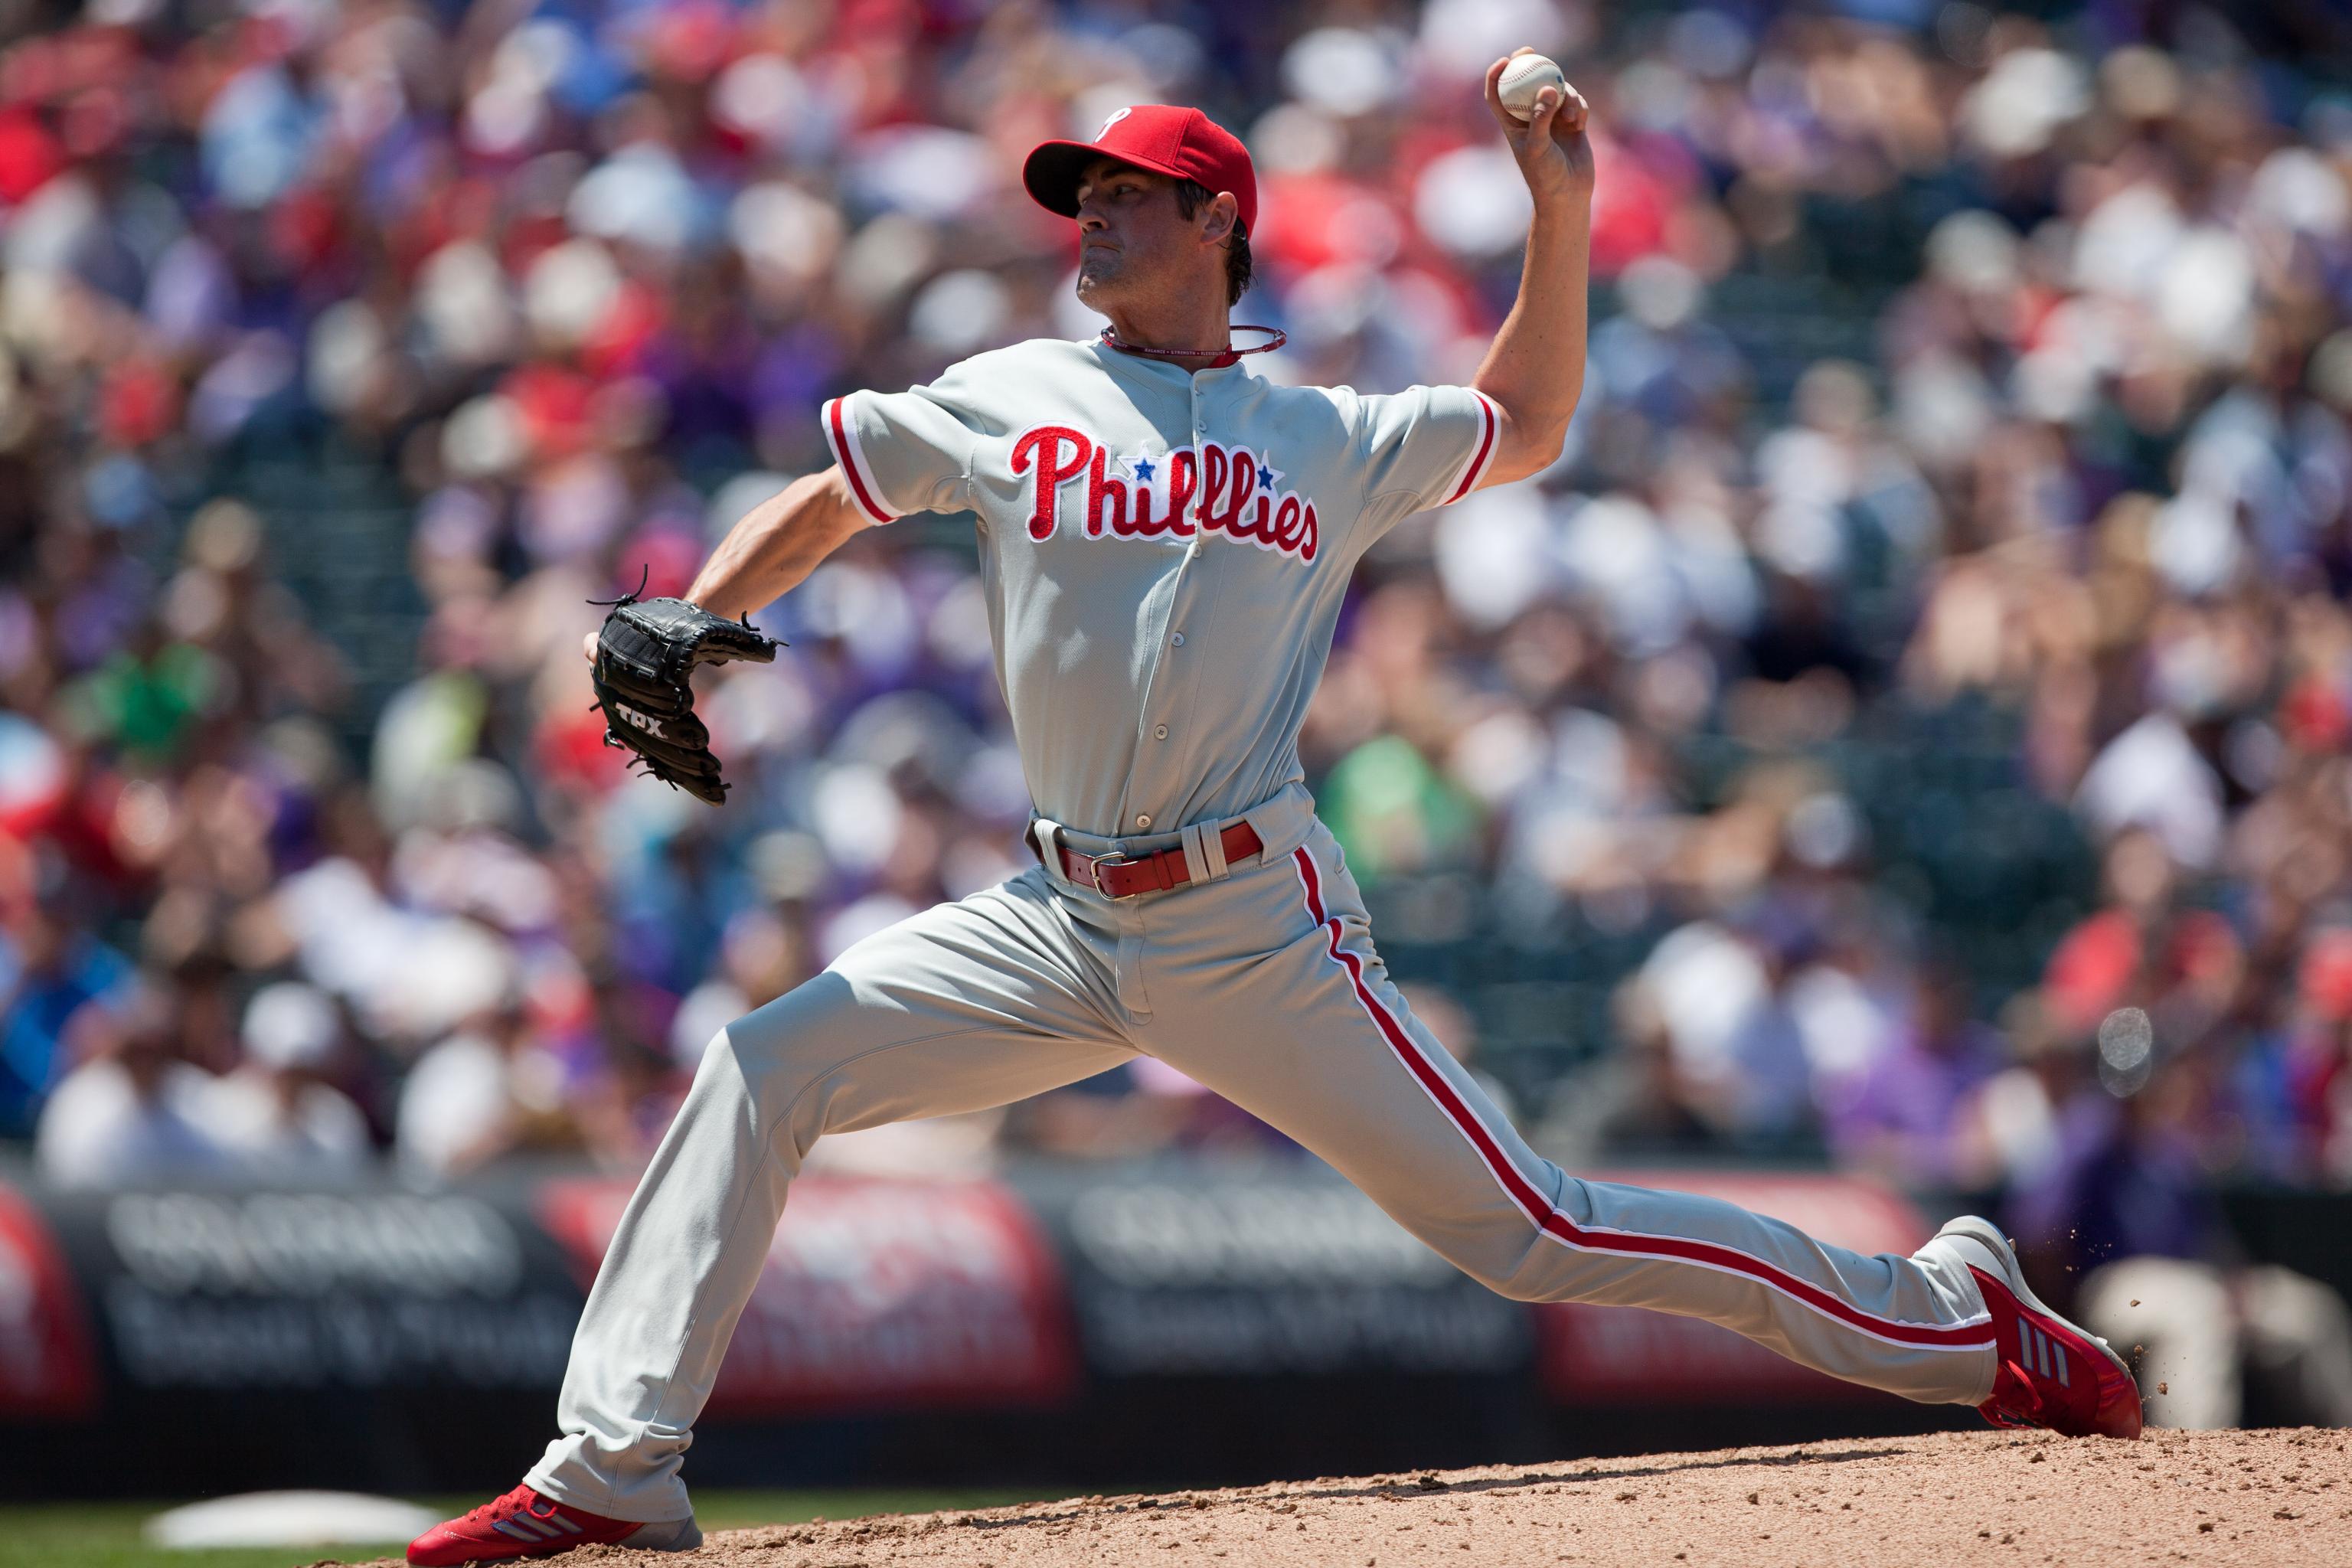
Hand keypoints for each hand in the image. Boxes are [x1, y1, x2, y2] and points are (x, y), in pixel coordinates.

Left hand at [1484, 48, 1593, 209]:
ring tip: (1571, 114)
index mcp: (1513, 125)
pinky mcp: (1573, 125)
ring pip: (1557, 92)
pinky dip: (1579, 107)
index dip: (1496, 76)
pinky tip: (1580, 122)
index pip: (1498, 96)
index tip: (1505, 61)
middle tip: (1533, 52)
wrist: (1568, 195)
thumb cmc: (1545, 176)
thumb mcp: (1538, 146)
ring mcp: (1553, 121)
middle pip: (1527, 85)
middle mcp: (1532, 120)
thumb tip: (1546, 88)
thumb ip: (1540, 116)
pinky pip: (1577, 104)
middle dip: (1529, 66)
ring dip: (1566, 95)